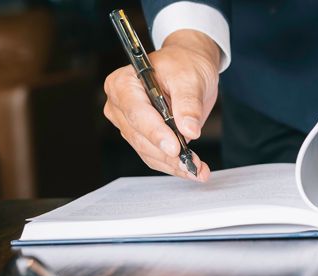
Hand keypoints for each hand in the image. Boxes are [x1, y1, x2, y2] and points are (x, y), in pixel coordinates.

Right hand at [104, 30, 219, 181]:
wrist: (188, 66)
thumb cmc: (184, 64)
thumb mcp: (189, 78)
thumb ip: (188, 103)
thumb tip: (189, 130)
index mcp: (123, 84)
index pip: (136, 113)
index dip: (155, 132)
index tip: (175, 147)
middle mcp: (120, 105)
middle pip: (140, 137)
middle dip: (167, 154)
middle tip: (192, 164)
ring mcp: (128, 123)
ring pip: (147, 151)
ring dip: (173, 164)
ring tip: (198, 169)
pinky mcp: (141, 136)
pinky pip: (154, 155)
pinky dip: (173, 164)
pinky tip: (193, 169)